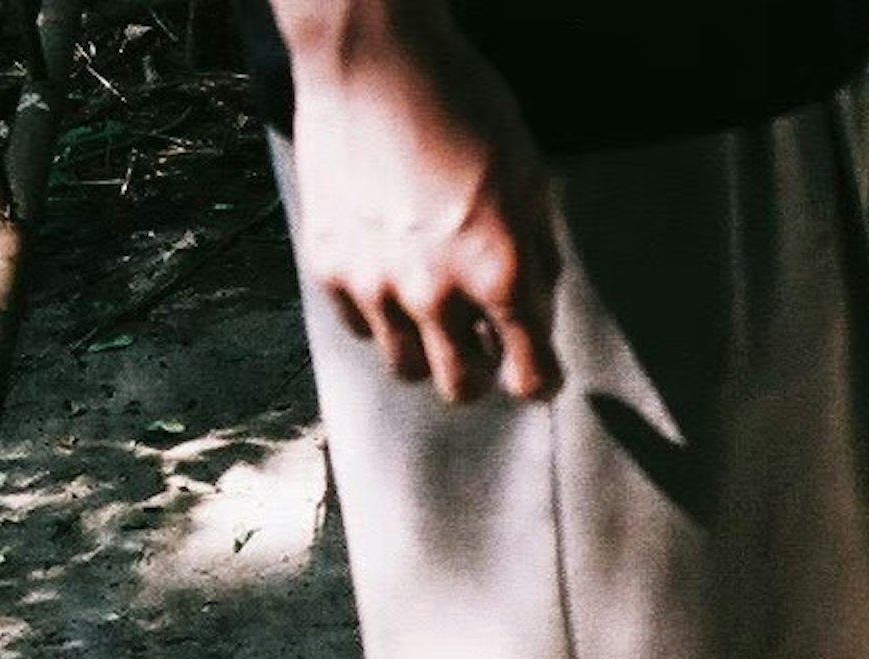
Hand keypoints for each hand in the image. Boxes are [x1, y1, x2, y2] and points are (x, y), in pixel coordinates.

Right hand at [275, 0, 562, 402]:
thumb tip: (538, 313)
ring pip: (406, 368)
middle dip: (480, 373)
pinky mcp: (329, 269)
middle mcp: (436, 293)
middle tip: (482, 347)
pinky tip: (390, 275)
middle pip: (462, 390)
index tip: (536, 372)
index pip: (529, 375)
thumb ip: (539, 256)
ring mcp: (376, 286)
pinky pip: (360, 328)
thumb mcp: (528, 176)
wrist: (373, 59)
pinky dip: (380, 315)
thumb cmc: (461, 105)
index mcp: (499, 271)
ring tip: (432, 311)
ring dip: (427, 350)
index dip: (539, 378)